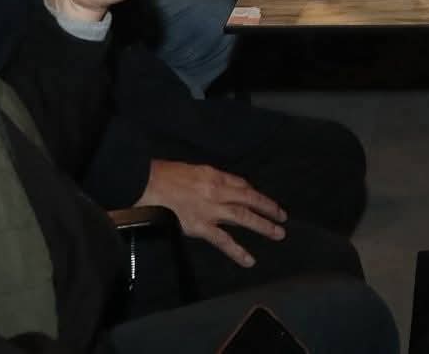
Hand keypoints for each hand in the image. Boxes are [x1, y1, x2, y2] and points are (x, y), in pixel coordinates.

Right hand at [137, 161, 286, 268]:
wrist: (145, 183)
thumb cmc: (163, 174)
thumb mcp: (190, 169)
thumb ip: (206, 179)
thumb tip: (214, 187)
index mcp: (213, 174)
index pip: (240, 183)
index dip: (252, 192)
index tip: (261, 200)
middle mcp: (217, 190)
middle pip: (249, 198)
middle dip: (267, 207)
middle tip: (283, 216)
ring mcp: (210, 209)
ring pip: (243, 217)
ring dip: (263, 225)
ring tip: (278, 233)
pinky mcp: (200, 226)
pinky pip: (223, 240)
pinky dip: (238, 250)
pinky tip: (250, 259)